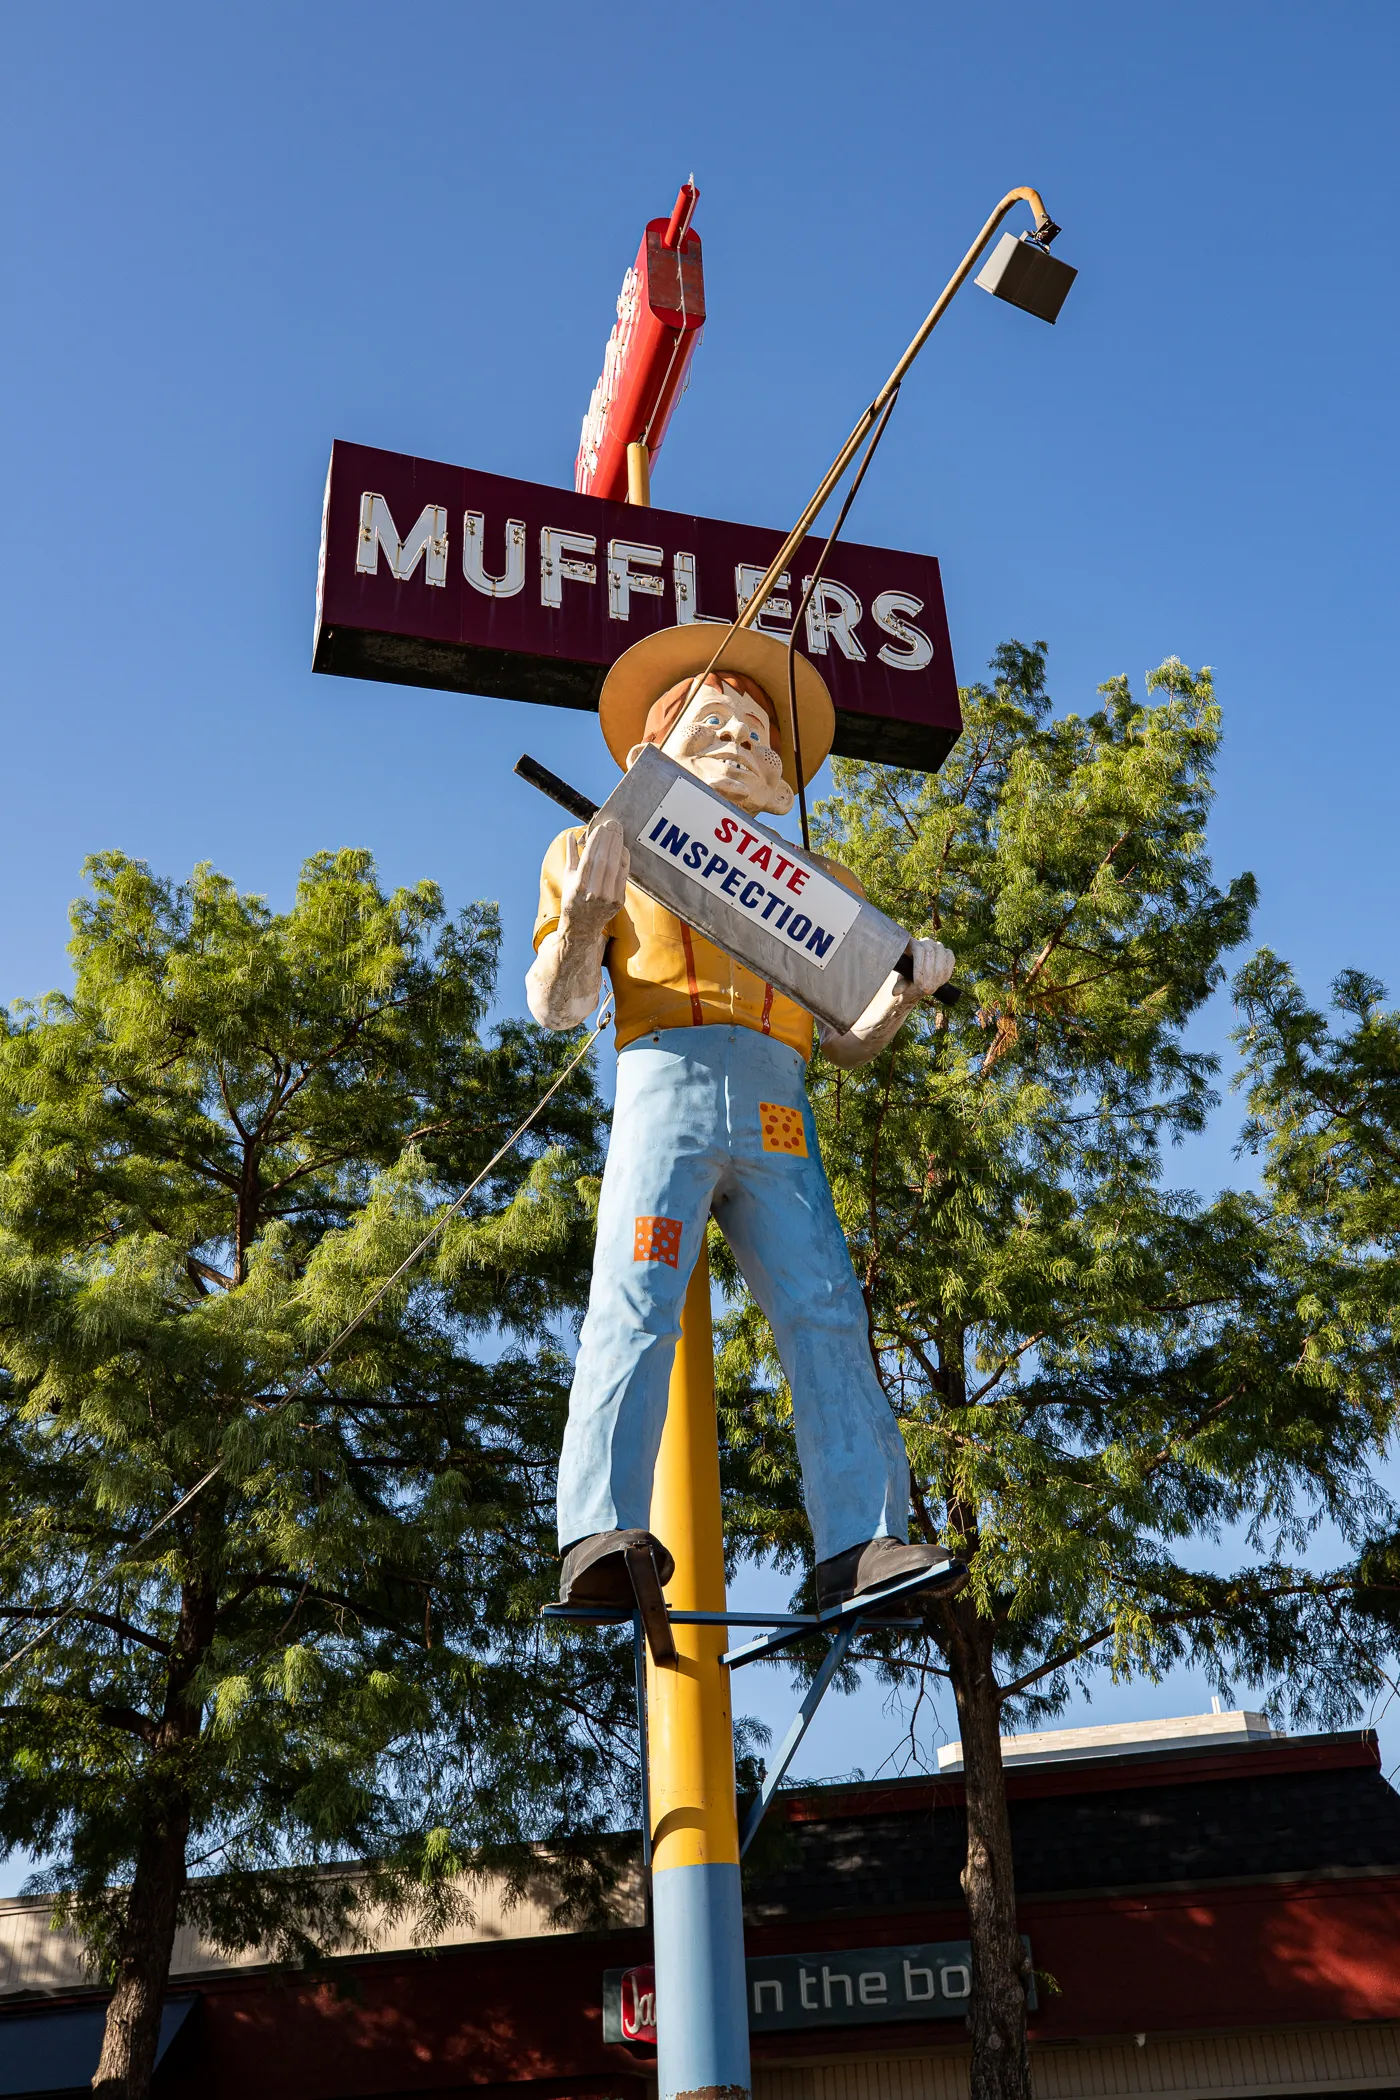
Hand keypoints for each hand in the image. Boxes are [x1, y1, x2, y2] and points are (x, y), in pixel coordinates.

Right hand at [558, 819, 629, 940]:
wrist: (581, 927)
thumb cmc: (572, 899)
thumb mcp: (567, 877)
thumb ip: (571, 855)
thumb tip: (572, 835)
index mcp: (578, 886)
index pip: (590, 859)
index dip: (596, 841)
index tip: (600, 827)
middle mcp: (594, 893)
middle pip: (605, 860)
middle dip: (609, 840)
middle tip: (613, 824)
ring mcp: (608, 898)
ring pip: (615, 866)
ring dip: (618, 846)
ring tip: (618, 832)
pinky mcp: (618, 901)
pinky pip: (623, 876)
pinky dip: (624, 861)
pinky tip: (623, 848)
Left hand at [896, 938, 954, 1002]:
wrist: (920, 981)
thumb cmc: (908, 979)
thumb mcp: (902, 983)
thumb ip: (900, 985)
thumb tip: (895, 991)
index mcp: (911, 944)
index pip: (919, 950)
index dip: (919, 967)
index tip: (917, 983)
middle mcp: (925, 942)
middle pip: (930, 952)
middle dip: (929, 973)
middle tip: (926, 989)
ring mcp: (937, 946)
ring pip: (941, 955)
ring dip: (938, 974)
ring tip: (932, 988)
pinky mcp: (947, 953)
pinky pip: (950, 959)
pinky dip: (946, 972)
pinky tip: (940, 983)